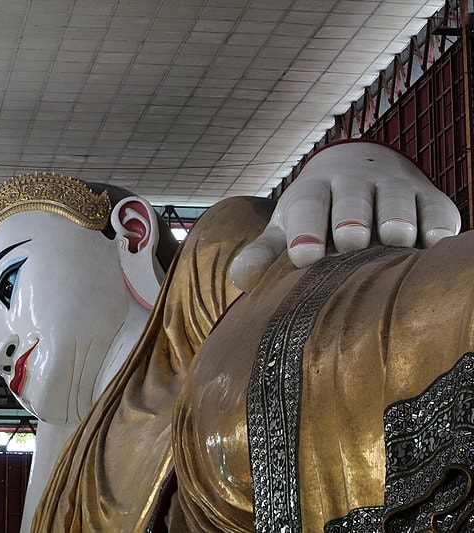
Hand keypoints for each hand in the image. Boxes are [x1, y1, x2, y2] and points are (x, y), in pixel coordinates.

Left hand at [229, 141, 460, 290]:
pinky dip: (437, 228)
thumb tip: (240, 279)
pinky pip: (438, 211)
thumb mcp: (285, 228)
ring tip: (394, 241)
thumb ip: (264, 254)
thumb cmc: (314, 213)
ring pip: (396, 202)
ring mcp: (394, 188)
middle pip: (351, 201)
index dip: (305, 230)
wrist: (360, 169)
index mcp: (312, 192)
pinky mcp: (431, 199)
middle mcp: (353, 184)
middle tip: (350, 242)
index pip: (307, 208)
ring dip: (395, 221)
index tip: (304, 256)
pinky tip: (433, 245)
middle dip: (351, 220)